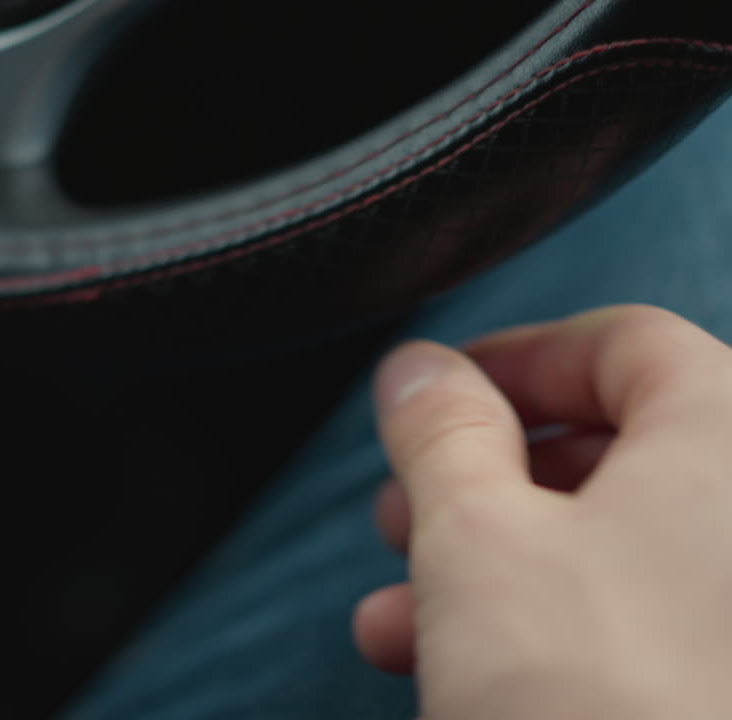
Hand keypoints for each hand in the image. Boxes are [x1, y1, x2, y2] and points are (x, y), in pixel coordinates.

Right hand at [350, 304, 731, 719]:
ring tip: (402, 614)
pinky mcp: (730, 678)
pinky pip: (652, 622)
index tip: (430, 398)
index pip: (620, 344)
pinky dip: (555, 628)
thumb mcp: (474, 539)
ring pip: (623, 549)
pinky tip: (456, 669)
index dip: (508, 362)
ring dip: (496, 567)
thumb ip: (439, 432)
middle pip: (616, 451)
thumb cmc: (594, 704)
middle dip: (483, 485)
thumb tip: (418, 371)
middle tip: (405, 512)